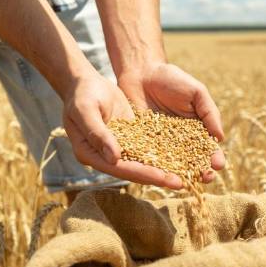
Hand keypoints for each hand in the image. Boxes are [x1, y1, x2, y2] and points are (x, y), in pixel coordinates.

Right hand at [62, 73, 183, 188]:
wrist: (84, 82)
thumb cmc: (81, 94)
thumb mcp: (86, 111)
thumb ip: (98, 134)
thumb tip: (115, 158)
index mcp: (89, 154)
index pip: (119, 168)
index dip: (142, 173)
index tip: (162, 178)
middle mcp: (104, 156)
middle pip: (133, 171)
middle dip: (157, 177)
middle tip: (180, 184)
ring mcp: (117, 148)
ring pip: (142, 163)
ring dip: (162, 170)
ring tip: (184, 178)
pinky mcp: (128, 139)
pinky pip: (145, 150)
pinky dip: (161, 155)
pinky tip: (180, 159)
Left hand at [117, 62, 225, 182]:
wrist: (141, 72)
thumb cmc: (172, 79)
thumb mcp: (196, 92)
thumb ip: (209, 112)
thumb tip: (220, 138)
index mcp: (197, 130)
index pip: (208, 148)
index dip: (215, 157)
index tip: (218, 164)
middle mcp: (181, 142)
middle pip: (193, 162)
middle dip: (201, 171)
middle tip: (206, 178)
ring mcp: (162, 145)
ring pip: (173, 165)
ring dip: (180, 176)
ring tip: (185, 183)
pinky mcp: (143, 145)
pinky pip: (150, 159)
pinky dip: (155, 169)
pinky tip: (160, 176)